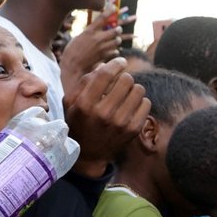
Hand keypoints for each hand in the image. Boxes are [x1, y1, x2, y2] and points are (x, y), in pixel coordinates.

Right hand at [58, 10, 129, 83]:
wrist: (72, 65)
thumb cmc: (72, 50)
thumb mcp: (79, 37)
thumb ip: (90, 32)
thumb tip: (97, 29)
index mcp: (89, 31)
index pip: (102, 18)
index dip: (109, 12)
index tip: (114, 8)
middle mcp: (97, 38)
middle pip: (115, 30)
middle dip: (118, 29)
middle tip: (118, 29)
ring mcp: (102, 47)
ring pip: (117, 41)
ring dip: (117, 40)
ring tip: (116, 40)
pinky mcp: (104, 56)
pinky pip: (115, 51)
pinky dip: (115, 50)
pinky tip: (112, 50)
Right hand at [64, 57, 150, 174]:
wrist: (88, 155)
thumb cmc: (78, 123)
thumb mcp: (71, 102)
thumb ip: (85, 81)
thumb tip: (105, 65)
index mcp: (85, 104)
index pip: (105, 74)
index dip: (116, 64)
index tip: (121, 61)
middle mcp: (103, 113)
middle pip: (126, 80)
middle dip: (124, 78)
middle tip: (120, 84)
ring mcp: (120, 123)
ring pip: (139, 90)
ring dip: (133, 89)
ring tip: (126, 95)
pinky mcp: (133, 130)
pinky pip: (146, 104)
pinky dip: (140, 101)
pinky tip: (131, 106)